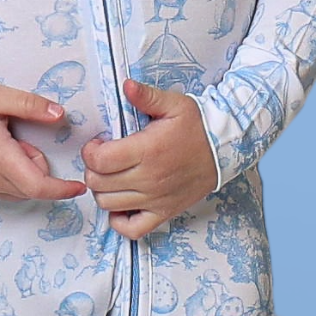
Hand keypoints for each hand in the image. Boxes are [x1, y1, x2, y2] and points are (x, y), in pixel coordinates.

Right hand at [0, 78, 86, 201]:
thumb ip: (30, 105)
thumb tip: (59, 114)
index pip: (36, 185)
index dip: (62, 189)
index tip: (79, 185)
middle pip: (31, 188)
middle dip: (39, 167)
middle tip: (21, 138)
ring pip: (19, 191)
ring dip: (25, 172)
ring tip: (5, 142)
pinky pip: (4, 190)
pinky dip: (12, 176)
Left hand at [81, 78, 219, 238]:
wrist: (225, 149)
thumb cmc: (197, 126)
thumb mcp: (174, 104)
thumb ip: (146, 96)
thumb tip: (126, 85)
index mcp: (148, 150)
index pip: (99, 161)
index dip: (90, 152)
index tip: (98, 144)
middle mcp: (149, 178)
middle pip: (98, 183)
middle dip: (93, 169)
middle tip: (104, 159)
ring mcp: (156, 199)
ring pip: (108, 204)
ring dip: (102, 190)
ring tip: (112, 176)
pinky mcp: (164, 212)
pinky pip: (132, 229)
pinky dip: (119, 220)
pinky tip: (121, 203)